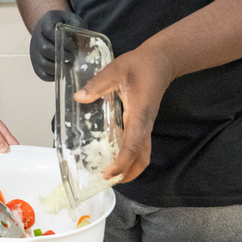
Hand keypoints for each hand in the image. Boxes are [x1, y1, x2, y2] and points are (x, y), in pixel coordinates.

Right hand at [29, 9, 82, 81]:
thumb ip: (78, 29)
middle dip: (61, 55)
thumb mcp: (73, 20)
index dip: (63, 40)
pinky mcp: (35, 63)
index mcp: (45, 22)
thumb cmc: (66, 24)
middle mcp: (36, 36)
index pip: (49, 31)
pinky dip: (52, 75)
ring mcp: (34, 50)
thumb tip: (84, 46)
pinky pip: (41, 73)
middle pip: (44, 48)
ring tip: (69, 65)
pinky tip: (62, 72)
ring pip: (42, 63)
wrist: (51, 27)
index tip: (73, 46)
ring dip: (58, 66)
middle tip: (72, 57)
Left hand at [74, 44, 175, 183]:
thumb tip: (79, 98)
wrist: (162, 60)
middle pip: (142, 156)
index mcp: (138, 114)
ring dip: (132, 167)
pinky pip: (141, 144)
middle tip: (110, 181)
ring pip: (144, 152)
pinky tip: (117, 154)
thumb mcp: (116, 70)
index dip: (122, 163)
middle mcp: (145, 123)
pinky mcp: (145, 120)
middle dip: (130, 173)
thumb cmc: (139, 65)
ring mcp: (147, 123)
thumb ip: (98, 84)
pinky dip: (131, 155)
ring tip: (114, 174)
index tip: (109, 175)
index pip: (133, 145)